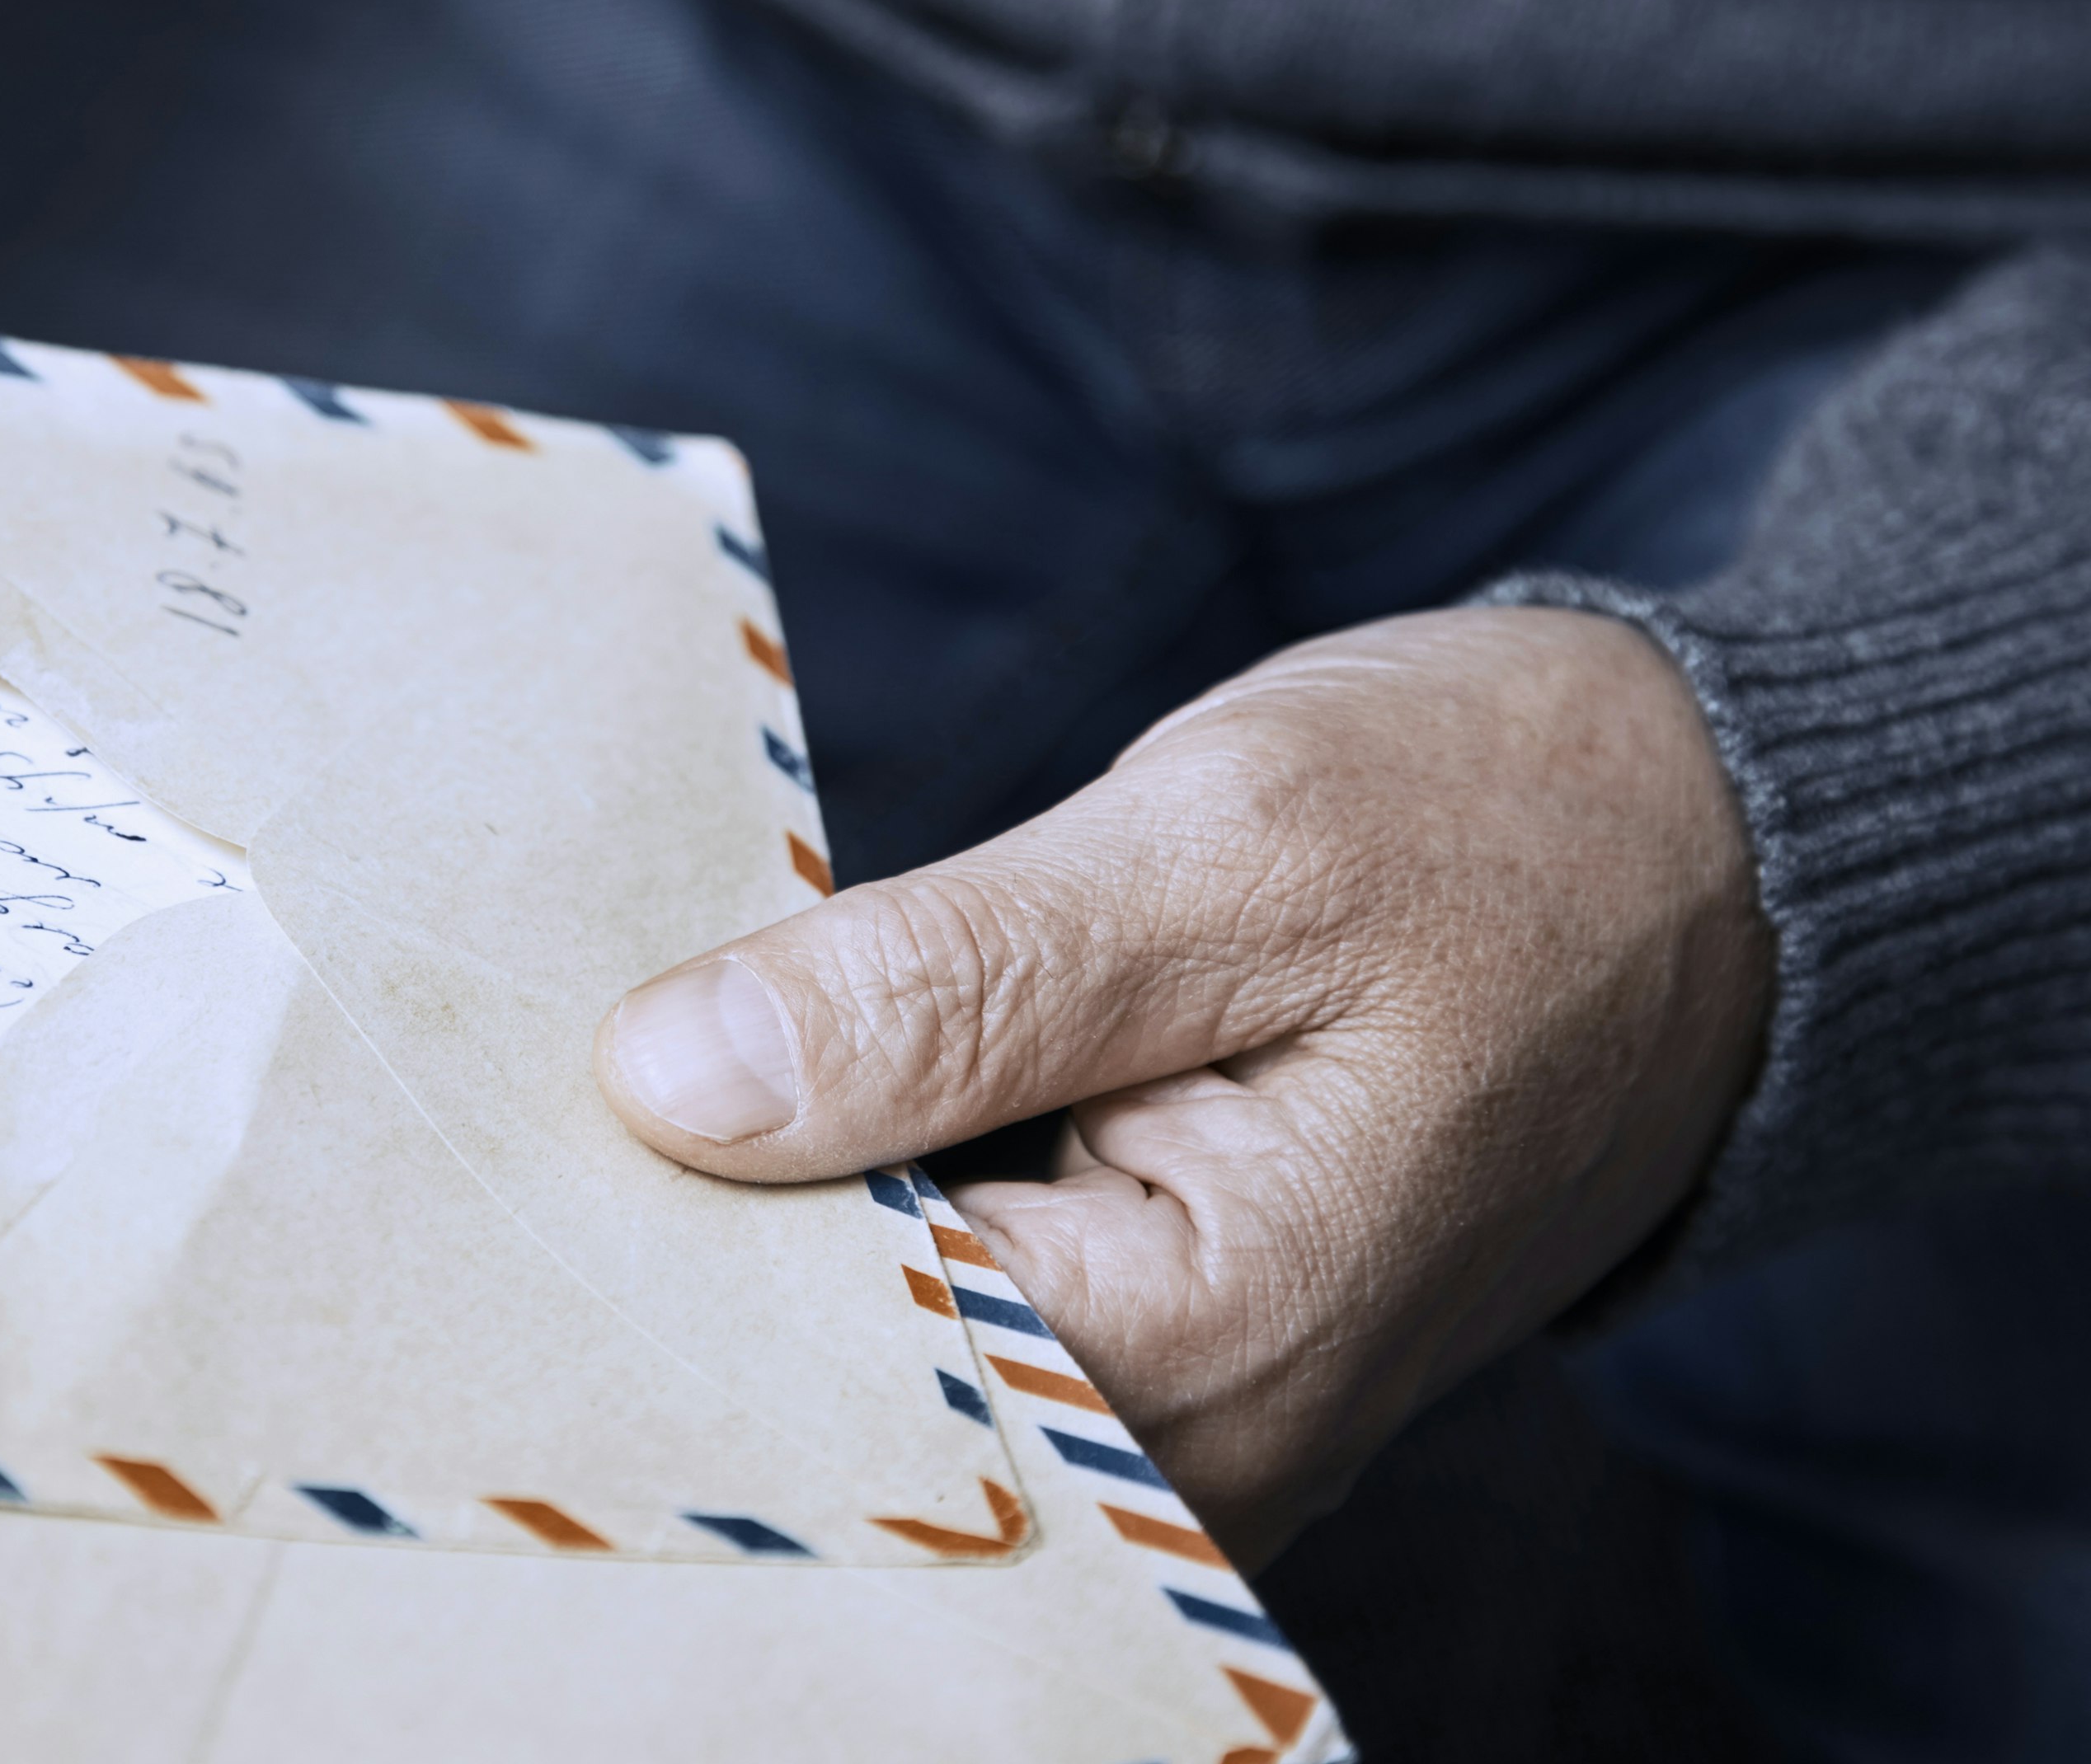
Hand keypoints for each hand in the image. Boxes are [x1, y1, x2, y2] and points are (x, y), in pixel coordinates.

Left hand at [596, 607, 1772, 1565]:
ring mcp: (1179, 1388)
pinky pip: (959, 1274)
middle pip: (846, 1361)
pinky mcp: (1163, 1313)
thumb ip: (953, 981)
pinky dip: (863, 1166)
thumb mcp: (1232, 845)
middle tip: (576, 1037)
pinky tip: (797, 1060)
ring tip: (675, 1033)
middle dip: (702, 1203)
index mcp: (1208, 1341)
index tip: (546, 1081)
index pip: (834, 1345)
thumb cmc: (1509, 830)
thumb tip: (672, 1078)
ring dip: (775, 1178)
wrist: (1711, 857)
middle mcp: (1191, 1427)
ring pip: (889, 1319)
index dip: (670, 1211)